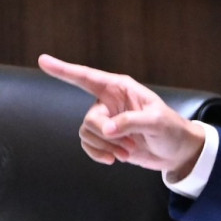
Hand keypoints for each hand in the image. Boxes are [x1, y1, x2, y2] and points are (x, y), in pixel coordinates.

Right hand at [38, 54, 204, 178]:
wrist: (178, 152)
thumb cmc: (172, 130)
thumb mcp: (156, 122)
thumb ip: (131, 123)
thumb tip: (106, 129)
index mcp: (121, 89)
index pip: (88, 77)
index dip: (64, 70)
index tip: (43, 61)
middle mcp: (110, 102)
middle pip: (89, 119)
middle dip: (105, 136)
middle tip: (128, 145)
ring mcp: (107, 121)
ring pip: (87, 133)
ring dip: (105, 147)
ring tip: (128, 152)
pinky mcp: (107, 138)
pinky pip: (89, 145)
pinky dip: (99, 154)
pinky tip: (115, 160)